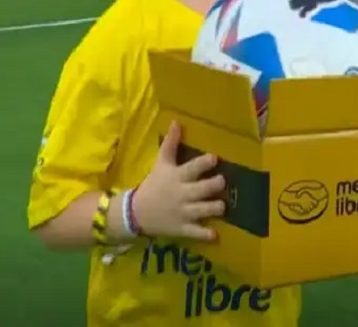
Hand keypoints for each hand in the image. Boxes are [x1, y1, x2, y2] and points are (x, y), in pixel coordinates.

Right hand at [131, 122, 225, 240]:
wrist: (135, 212)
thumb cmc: (153, 185)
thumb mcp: (161, 163)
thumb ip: (170, 143)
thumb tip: (177, 121)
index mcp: (178, 176)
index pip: (193, 167)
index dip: (205, 163)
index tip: (214, 158)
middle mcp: (183, 194)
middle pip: (204, 188)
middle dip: (216, 184)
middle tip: (221, 182)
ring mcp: (184, 212)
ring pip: (205, 210)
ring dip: (216, 207)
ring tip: (222, 206)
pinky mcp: (183, 229)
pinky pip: (197, 233)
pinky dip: (207, 234)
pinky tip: (215, 235)